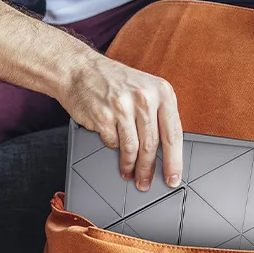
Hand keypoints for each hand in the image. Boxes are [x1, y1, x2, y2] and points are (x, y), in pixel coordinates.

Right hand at [58, 55, 182, 190]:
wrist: (79, 69)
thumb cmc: (114, 82)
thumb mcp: (145, 89)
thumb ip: (158, 115)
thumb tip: (167, 151)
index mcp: (162, 91)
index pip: (173, 134)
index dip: (174, 161)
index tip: (173, 178)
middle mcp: (144, 98)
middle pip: (152, 145)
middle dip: (149, 169)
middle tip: (146, 183)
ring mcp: (123, 107)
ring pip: (132, 149)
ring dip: (130, 167)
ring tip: (129, 174)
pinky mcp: (103, 116)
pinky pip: (113, 143)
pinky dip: (113, 147)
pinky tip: (112, 143)